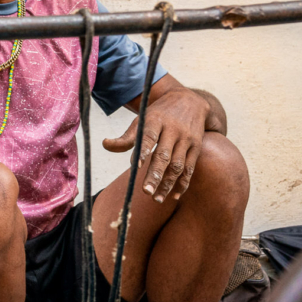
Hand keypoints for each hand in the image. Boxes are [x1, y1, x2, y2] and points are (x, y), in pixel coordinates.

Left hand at [102, 86, 210, 202]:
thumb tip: (105, 144)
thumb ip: (126, 136)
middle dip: (155, 174)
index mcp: (156, 120)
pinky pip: (190, 168)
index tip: (134, 166)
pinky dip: (182, 183)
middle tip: (145, 192)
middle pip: (164, 155)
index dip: (142, 151)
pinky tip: (173, 196)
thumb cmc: (160, 114)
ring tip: (157, 199)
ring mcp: (186, 139)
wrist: (190, 102)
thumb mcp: (143, 119)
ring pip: (178, 165)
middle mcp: (173, 130)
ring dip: (167, 184)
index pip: (149, 137)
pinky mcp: (196, 148)